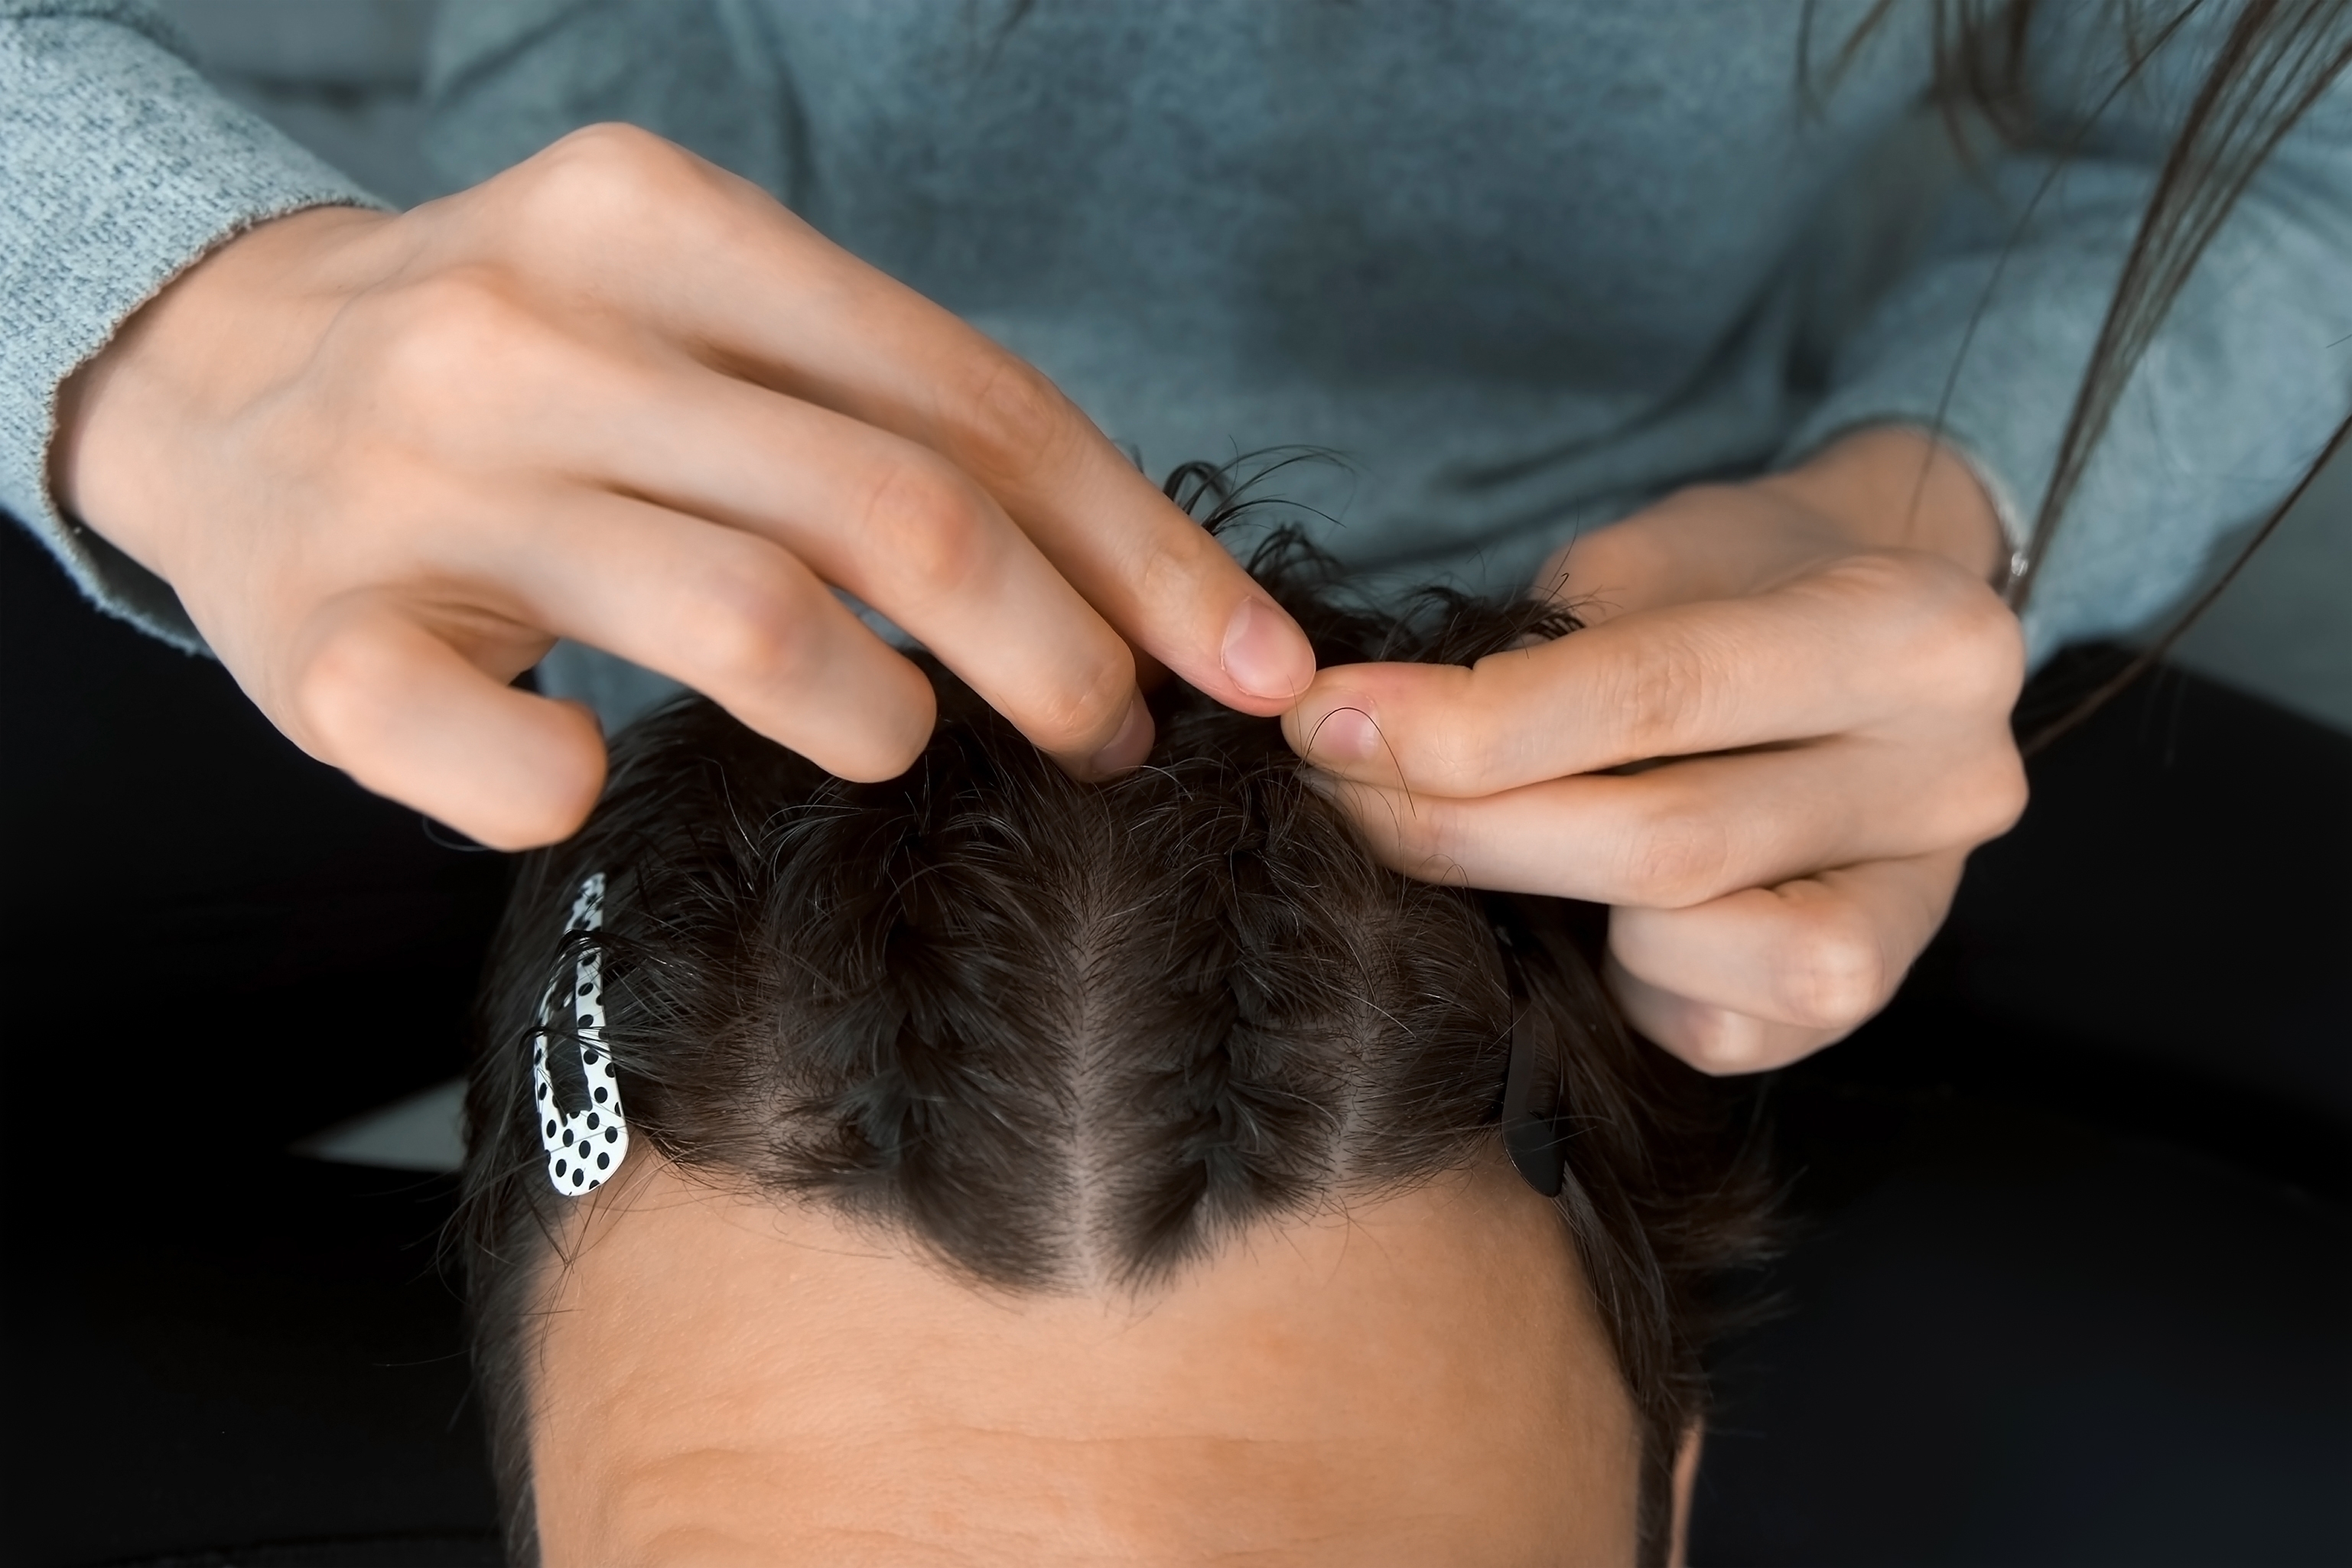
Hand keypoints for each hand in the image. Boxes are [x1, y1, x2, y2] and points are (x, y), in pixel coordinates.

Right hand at [52, 125, 1313, 848]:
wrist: (216, 384)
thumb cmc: (523, 378)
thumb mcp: (691, 320)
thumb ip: (872, 409)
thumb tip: (1122, 578)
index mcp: (656, 222)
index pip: (964, 395)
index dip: (1136, 544)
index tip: (1246, 659)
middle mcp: (535, 328)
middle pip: (892, 508)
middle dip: (1057, 652)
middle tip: (1116, 742)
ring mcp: (418, 483)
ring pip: (744, 620)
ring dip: (878, 717)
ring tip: (899, 741)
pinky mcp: (317, 637)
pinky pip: (506, 760)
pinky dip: (578, 791)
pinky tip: (597, 784)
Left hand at [1285, 428, 2027, 1072]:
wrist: (1872, 631)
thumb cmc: (1736, 579)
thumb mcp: (1648, 558)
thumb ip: (1544, 651)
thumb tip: (1371, 742)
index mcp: (1915, 634)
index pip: (1660, 692)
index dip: (1471, 721)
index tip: (1326, 718)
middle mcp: (1952, 777)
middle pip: (1665, 840)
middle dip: (1461, 824)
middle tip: (1329, 788)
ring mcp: (1925, 902)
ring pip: (1692, 946)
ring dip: (1536, 905)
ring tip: (1451, 838)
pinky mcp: (1871, 991)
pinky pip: (1712, 1024)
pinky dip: (1618, 976)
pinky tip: (1580, 914)